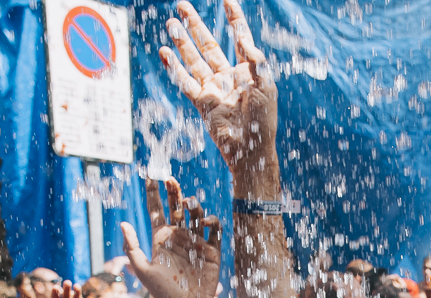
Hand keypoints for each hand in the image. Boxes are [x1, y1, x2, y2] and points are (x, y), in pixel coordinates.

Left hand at [121, 179, 221, 297]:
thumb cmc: (162, 293)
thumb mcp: (142, 270)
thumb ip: (131, 246)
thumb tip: (123, 222)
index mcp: (161, 238)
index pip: (156, 210)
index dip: (153, 193)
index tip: (150, 176)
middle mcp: (179, 237)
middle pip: (177, 207)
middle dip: (174, 192)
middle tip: (171, 179)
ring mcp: (196, 242)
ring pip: (196, 215)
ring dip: (193, 204)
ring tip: (189, 204)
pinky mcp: (212, 251)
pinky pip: (215, 230)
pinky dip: (213, 221)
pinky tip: (206, 220)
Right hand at [163, 0, 276, 177]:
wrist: (250, 149)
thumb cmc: (263, 120)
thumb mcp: (266, 85)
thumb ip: (255, 60)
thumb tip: (244, 40)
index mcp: (246, 71)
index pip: (238, 38)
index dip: (233, 18)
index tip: (227, 0)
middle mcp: (228, 77)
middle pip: (208, 44)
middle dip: (195, 24)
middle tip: (181, 4)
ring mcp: (213, 89)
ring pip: (193, 59)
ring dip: (182, 41)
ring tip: (170, 22)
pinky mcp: (202, 102)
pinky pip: (185, 82)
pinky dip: (174, 67)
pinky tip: (165, 52)